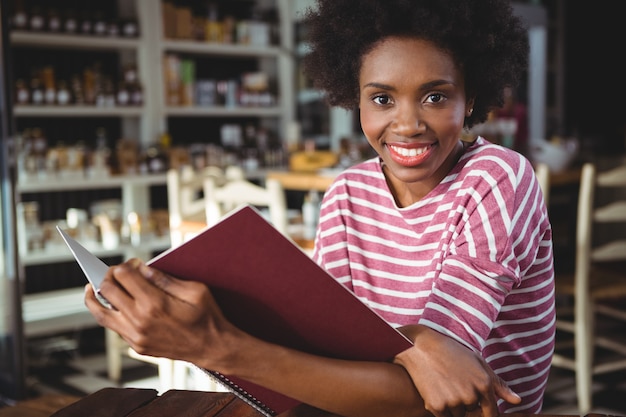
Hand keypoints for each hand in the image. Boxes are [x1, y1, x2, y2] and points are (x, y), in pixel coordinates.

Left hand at [84, 258, 237, 367]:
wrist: (213, 347)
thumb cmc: (207, 317)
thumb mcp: (193, 290)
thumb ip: (164, 278)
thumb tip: (142, 269)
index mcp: (154, 303)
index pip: (122, 275)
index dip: (125, 265)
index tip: (133, 264)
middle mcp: (140, 320)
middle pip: (107, 289)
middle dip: (109, 275)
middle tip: (117, 272)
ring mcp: (136, 335)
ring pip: (100, 312)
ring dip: (95, 296)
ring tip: (92, 287)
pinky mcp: (137, 345)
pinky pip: (113, 327)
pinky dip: (109, 313)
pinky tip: (112, 305)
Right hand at [394, 325, 520, 416]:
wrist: (418, 347)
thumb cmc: (449, 351)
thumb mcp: (476, 361)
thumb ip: (498, 383)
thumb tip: (518, 400)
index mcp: (484, 383)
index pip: (491, 412)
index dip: (483, 412)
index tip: (475, 407)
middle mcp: (472, 394)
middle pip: (472, 413)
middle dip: (465, 404)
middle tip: (452, 384)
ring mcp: (454, 401)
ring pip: (457, 415)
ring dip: (451, 406)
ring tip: (442, 384)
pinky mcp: (437, 406)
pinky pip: (442, 415)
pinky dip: (438, 407)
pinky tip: (434, 388)